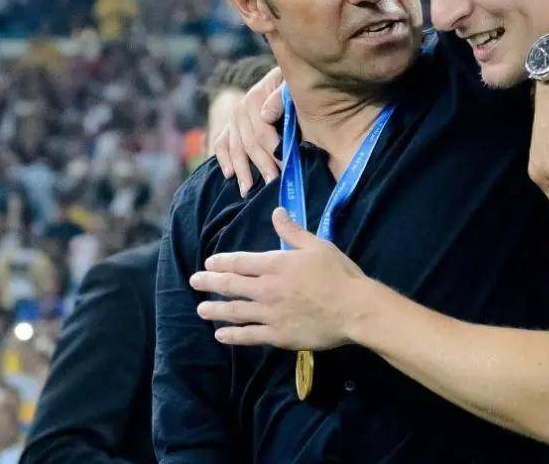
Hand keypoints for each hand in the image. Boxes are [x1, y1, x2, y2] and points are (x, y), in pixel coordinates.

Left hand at [189, 208, 367, 349]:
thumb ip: (293, 231)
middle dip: (209, 283)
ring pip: (234, 311)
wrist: (354, 308)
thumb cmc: (339, 274)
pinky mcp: (278, 335)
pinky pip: (249, 336)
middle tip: (194, 282)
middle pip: (230, 285)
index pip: (239, 262)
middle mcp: (267, 289)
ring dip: (215, 310)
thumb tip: (276, 211)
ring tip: (201, 310)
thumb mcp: (318, 246)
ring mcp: (270, 314)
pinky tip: (220, 335)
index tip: (209, 264)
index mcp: (276, 264)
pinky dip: (232, 335)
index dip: (221, 262)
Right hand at [213, 67, 284, 196]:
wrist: (277, 77)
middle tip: (273, 184)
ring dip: (242, 170)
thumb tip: (265, 115)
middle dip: (262, 165)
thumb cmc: (289, 84)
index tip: (285, 167)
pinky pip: (221, 144)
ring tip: (248, 190)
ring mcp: (232, 120)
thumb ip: (281, 96)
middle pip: (249, 144)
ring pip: (235, 148)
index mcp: (255, 99)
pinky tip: (229, 175)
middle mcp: (240, 110)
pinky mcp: (228, 127)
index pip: (262, 131)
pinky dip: (223, 159)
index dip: (274, 150)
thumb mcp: (288, 83)